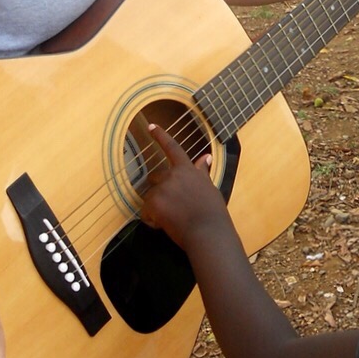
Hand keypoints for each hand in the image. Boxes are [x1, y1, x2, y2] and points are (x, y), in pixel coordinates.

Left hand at [138, 124, 231, 249]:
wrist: (208, 232)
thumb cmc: (213, 213)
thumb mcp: (209, 188)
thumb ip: (201, 172)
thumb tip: (206, 157)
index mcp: (187, 170)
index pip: (172, 148)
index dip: (161, 136)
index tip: (151, 126)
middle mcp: (173, 175)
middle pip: (155, 176)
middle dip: (159, 189)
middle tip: (172, 206)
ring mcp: (162, 188)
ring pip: (150, 195)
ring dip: (156, 206)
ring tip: (172, 218)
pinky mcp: (153, 203)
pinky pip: (145, 212)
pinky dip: (152, 220)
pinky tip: (165, 225)